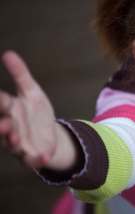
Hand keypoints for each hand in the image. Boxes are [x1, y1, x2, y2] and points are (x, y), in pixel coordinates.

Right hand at [0, 51, 75, 169]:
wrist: (51, 136)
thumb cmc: (36, 113)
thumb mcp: (32, 92)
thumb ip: (20, 75)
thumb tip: (8, 53)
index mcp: (10, 110)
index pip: (0, 102)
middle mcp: (11, 128)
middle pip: (2, 127)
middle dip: (0, 126)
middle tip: (3, 123)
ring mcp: (19, 144)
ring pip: (12, 145)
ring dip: (12, 142)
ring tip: (16, 138)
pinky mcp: (32, 156)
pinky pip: (32, 160)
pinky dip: (37, 160)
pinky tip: (44, 157)